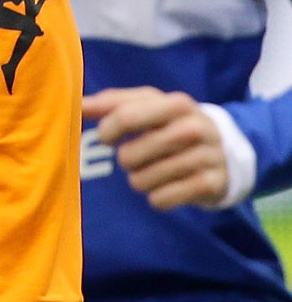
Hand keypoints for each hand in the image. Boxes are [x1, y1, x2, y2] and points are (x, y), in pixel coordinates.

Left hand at [83, 86, 236, 209]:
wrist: (223, 152)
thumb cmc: (171, 125)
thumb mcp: (148, 106)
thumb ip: (112, 102)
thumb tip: (78, 105)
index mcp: (176, 104)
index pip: (125, 116)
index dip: (107, 130)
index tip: (106, 138)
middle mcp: (196, 128)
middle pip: (132, 153)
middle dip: (124, 160)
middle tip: (132, 158)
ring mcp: (208, 157)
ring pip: (145, 179)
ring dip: (138, 180)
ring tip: (149, 172)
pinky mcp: (212, 185)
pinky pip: (163, 199)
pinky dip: (156, 197)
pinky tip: (164, 188)